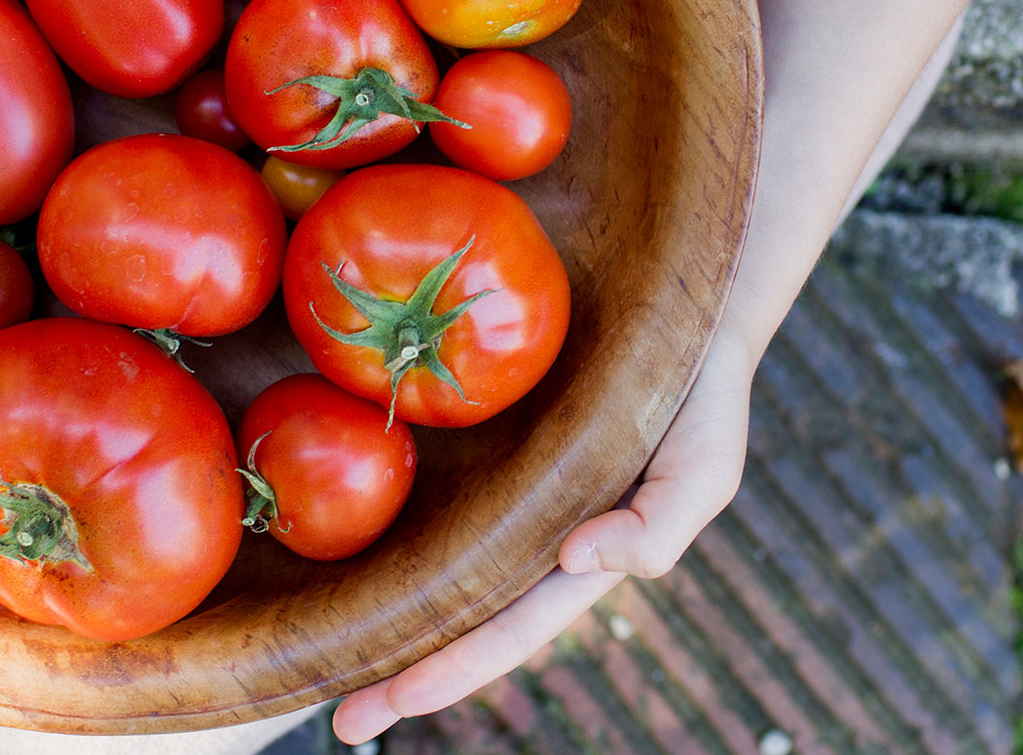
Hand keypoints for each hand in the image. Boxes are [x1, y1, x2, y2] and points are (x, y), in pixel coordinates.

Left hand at [330, 325, 757, 743]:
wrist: (686, 309)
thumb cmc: (702, 399)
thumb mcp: (707, 468)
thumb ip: (660, 527)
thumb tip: (577, 558)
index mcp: (577, 556)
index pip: (507, 628)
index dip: (453, 669)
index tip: (394, 702)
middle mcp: (527, 531)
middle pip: (455, 612)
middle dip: (400, 669)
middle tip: (339, 722)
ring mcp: (496, 482)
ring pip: (428, 556)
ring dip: (375, 602)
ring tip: (316, 650)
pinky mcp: (475, 427)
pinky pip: (419, 478)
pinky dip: (379, 513)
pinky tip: (325, 534)